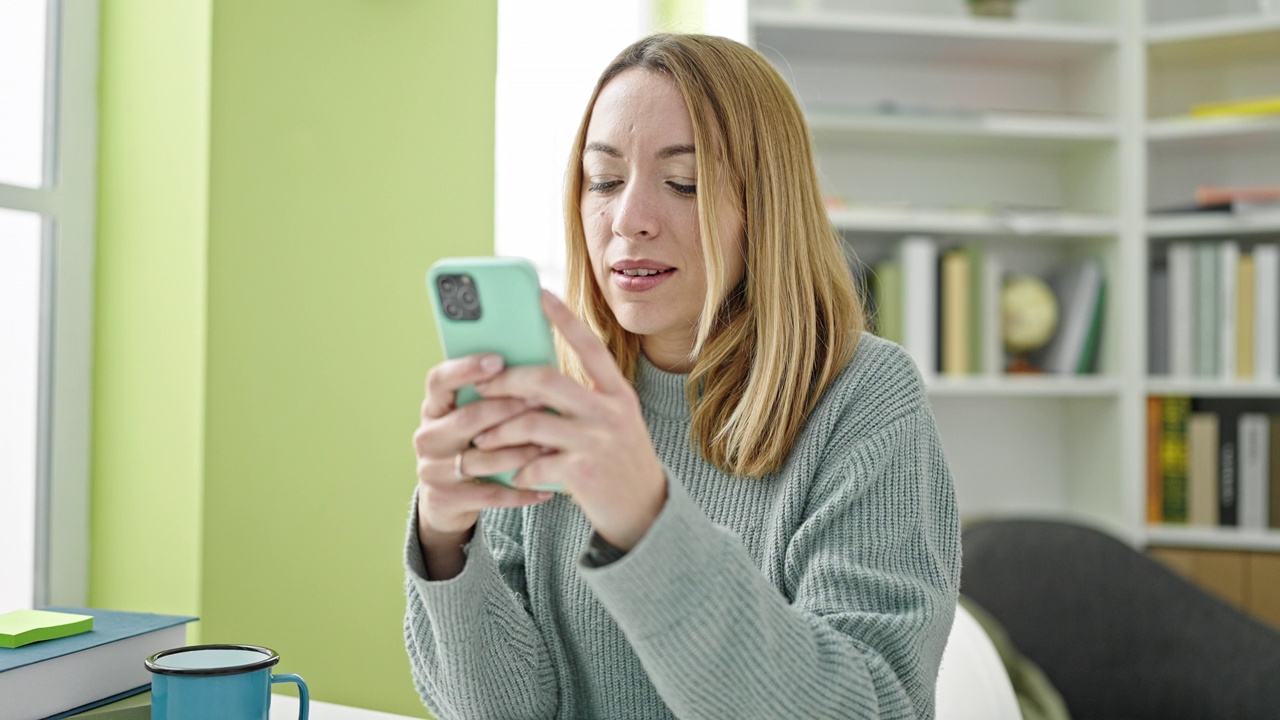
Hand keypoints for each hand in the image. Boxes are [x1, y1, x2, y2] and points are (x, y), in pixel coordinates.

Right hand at [413, 353, 555, 548]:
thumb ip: (490, 398)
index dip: (466, 368)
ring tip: (550, 446)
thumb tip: (535, 369)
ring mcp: (434, 470)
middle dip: (508, 410)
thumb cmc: (470, 445)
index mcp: (433, 409)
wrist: (445, 500)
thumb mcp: (470, 420)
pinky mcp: (447, 499)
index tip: (498, 360)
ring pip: (483, 458)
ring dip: (520, 452)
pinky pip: (490, 494)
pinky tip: (546, 489)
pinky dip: (521, 492)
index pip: (439, 380)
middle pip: (469, 418)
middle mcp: (428, 436)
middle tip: (542, 403)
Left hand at [469, 291, 667, 549]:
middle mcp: (610, 412)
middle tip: (482, 386)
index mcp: (618, 393)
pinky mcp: (584, 473)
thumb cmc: (619, 461)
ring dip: (499, 431)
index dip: (564, 318)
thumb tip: (532, 379)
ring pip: (531, 422)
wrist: (646, 512)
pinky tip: (513, 474)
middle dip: (507, 381)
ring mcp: (598, 441)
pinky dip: (517, 469)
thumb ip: (584, 399)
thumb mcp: (614, 422)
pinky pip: (535, 463)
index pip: (590, 346)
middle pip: (547, 380)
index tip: (539, 294)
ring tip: (482, 440)